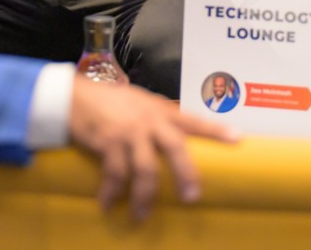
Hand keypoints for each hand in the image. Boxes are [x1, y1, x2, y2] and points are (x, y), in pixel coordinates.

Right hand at [67, 75, 238, 221]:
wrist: (72, 95)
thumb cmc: (107, 100)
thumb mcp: (137, 101)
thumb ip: (155, 117)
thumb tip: (173, 134)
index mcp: (158, 110)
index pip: (192, 119)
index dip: (215, 129)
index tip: (238, 138)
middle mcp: (147, 120)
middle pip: (175, 148)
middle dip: (186, 174)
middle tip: (192, 197)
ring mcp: (128, 132)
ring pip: (145, 169)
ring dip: (145, 197)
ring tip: (142, 216)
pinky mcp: (107, 143)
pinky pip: (114, 174)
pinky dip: (112, 193)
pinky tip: (108, 204)